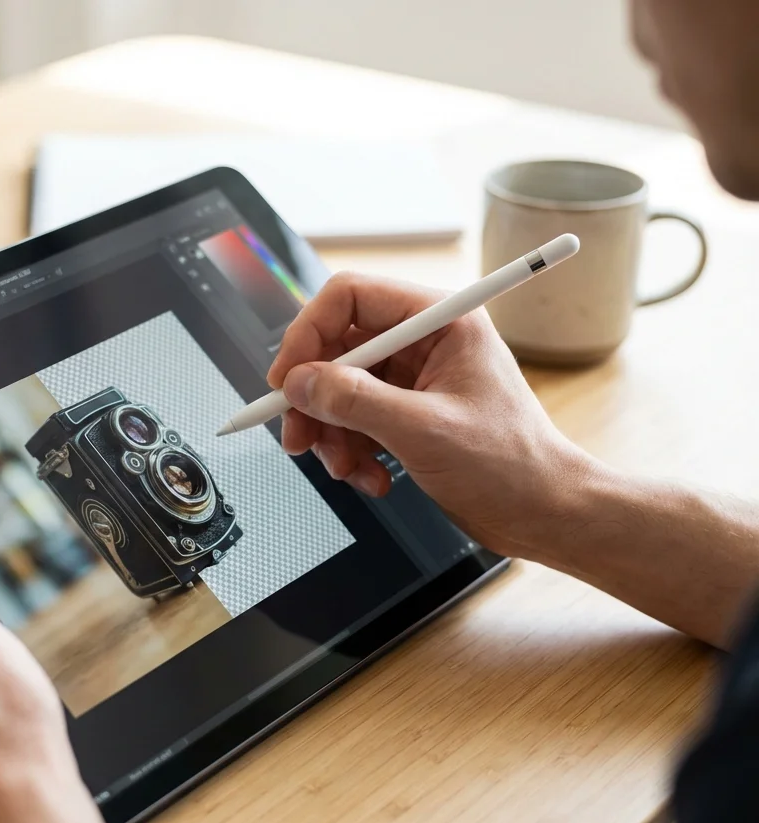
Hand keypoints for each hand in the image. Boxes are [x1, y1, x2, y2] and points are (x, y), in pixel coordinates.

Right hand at [267, 273, 596, 558]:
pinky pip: (355, 422)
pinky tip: (373, 479)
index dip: (308, 334)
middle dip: (315, 398)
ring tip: (346, 471)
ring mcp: (415, 380)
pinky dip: (352, 453)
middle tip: (298, 438)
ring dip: (332, 434)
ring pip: (340, 391)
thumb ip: (355, 402)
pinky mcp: (408, 414)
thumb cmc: (511, 466)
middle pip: (337, 348)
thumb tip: (300, 383)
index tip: (287, 380)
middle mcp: (425, 342)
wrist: (545, 515)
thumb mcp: (424, 431)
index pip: (350, 297)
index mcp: (441, 321)